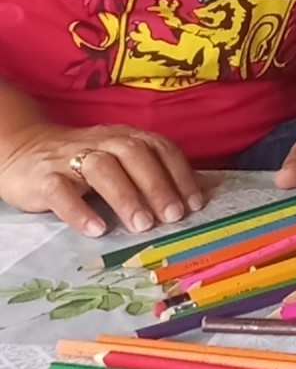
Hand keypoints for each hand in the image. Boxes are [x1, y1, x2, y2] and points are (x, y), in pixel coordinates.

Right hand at [0, 123, 203, 237]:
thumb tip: (198, 196)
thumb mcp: (119, 161)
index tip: (194, 203)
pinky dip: (79, 211)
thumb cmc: (84, 163)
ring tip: (141, 226)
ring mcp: (71, 158)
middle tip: (172, 217)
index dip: (179, 173)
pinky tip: (96, 230)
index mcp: (125, 137)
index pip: (158, 147)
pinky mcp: (44, 178)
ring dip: (125, 196)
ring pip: (100, 168)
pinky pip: (61, 191)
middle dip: (157, 185)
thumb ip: (153, 173)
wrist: (23, 151)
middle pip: (133, 154)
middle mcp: (101, 142)